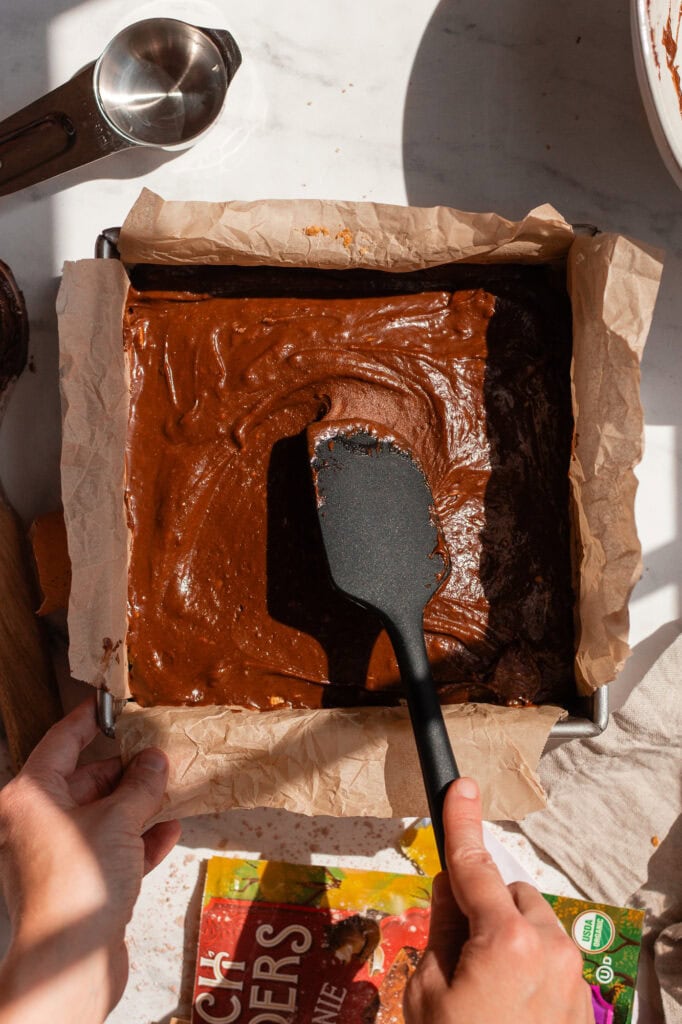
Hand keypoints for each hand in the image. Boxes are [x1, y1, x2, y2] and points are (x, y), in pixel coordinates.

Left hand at [0, 697, 180, 1023]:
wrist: (70, 963)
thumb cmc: (78, 887)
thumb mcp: (119, 820)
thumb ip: (140, 785)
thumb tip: (153, 761)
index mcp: (32, 797)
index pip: (61, 742)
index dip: (88, 719)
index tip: (110, 704)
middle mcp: (36, 823)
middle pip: (85, 780)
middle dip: (126, 770)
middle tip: (159, 755)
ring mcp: (56, 855)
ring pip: (101, 816)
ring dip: (138, 804)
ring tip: (171, 789)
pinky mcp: (77, 883)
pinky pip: (110, 849)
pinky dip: (138, 840)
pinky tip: (169, 832)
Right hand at [405, 778, 593, 1023]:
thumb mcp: (426, 989)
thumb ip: (443, 926)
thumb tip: (452, 886)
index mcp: (506, 937)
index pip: (473, 864)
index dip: (459, 821)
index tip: (459, 786)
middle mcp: (550, 946)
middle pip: (509, 893)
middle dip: (483, 908)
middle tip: (456, 951)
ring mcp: (573, 975)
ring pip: (534, 925)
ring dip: (509, 937)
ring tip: (485, 990)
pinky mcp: (584, 1001)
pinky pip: (551, 959)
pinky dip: (529, 966)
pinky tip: (508, 1005)